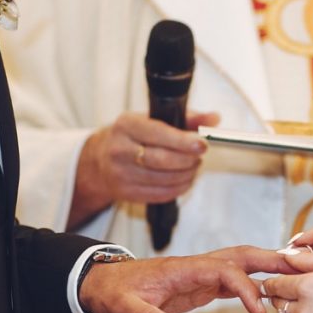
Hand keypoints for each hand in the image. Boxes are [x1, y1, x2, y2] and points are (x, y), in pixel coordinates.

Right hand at [68, 111, 218, 228]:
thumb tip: (214, 119)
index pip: (159, 134)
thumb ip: (186, 118)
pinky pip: (161, 194)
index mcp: (126, 125)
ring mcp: (121, 174)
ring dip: (186, 175)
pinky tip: (185, 180)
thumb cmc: (131, 136)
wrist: (99, 160)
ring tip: (193, 167)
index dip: (184, 141)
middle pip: (162, 160)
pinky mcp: (126, 193)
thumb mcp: (152, 119)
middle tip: (199, 156)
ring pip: (164, 180)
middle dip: (188, 160)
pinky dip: (179, 188)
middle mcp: (119, 150)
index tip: (202, 144)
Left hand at [78, 246, 293, 312]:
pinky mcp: (202, 284)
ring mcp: (201, 273)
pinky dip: (256, 282)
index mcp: (183, 269)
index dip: (246, 288)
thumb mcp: (125, 310)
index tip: (260, 311)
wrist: (104, 286)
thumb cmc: (115, 294)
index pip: (225, 270)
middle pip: (241, 255)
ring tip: (297, 276)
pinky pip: (235, 278)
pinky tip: (273, 291)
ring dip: (268, 267)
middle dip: (271, 260)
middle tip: (302, 269)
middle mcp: (197, 266)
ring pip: (242, 264)